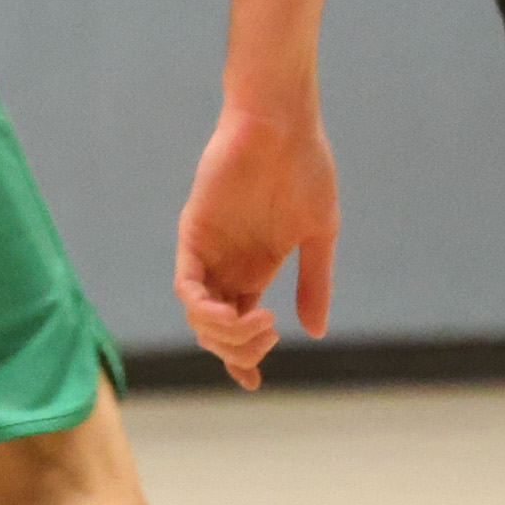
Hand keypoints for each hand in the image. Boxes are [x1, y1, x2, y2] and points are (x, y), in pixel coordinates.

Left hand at [174, 103, 341, 388]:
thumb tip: (316, 333)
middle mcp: (227, 265)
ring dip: (225, 333)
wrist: (283, 123)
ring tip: (257, 324)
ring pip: (199, 315)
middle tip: (268, 339)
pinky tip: (229, 312)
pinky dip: (202, 308)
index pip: (240, 326)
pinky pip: (186, 285)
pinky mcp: (193, 233)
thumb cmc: (305, 167)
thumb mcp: (319, 234)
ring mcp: (208, 251)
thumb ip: (315, 283)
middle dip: (240, 349)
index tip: (254, 382)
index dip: (243, 358)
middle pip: (217, 329)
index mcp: (255, 268)